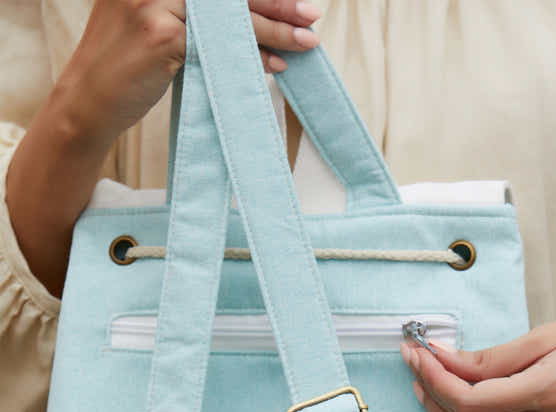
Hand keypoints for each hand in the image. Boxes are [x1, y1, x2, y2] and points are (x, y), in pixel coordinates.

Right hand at [56, 0, 320, 148]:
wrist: (86, 101)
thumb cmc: (126, 67)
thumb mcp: (159, 24)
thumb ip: (197, 15)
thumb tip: (252, 20)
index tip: (296, 0)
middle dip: (276, 2)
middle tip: (313, 14)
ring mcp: (153, 1)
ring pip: (229, 16)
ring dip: (273, 31)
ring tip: (307, 41)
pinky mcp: (159, 33)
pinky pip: (218, 44)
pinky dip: (250, 56)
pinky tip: (275, 66)